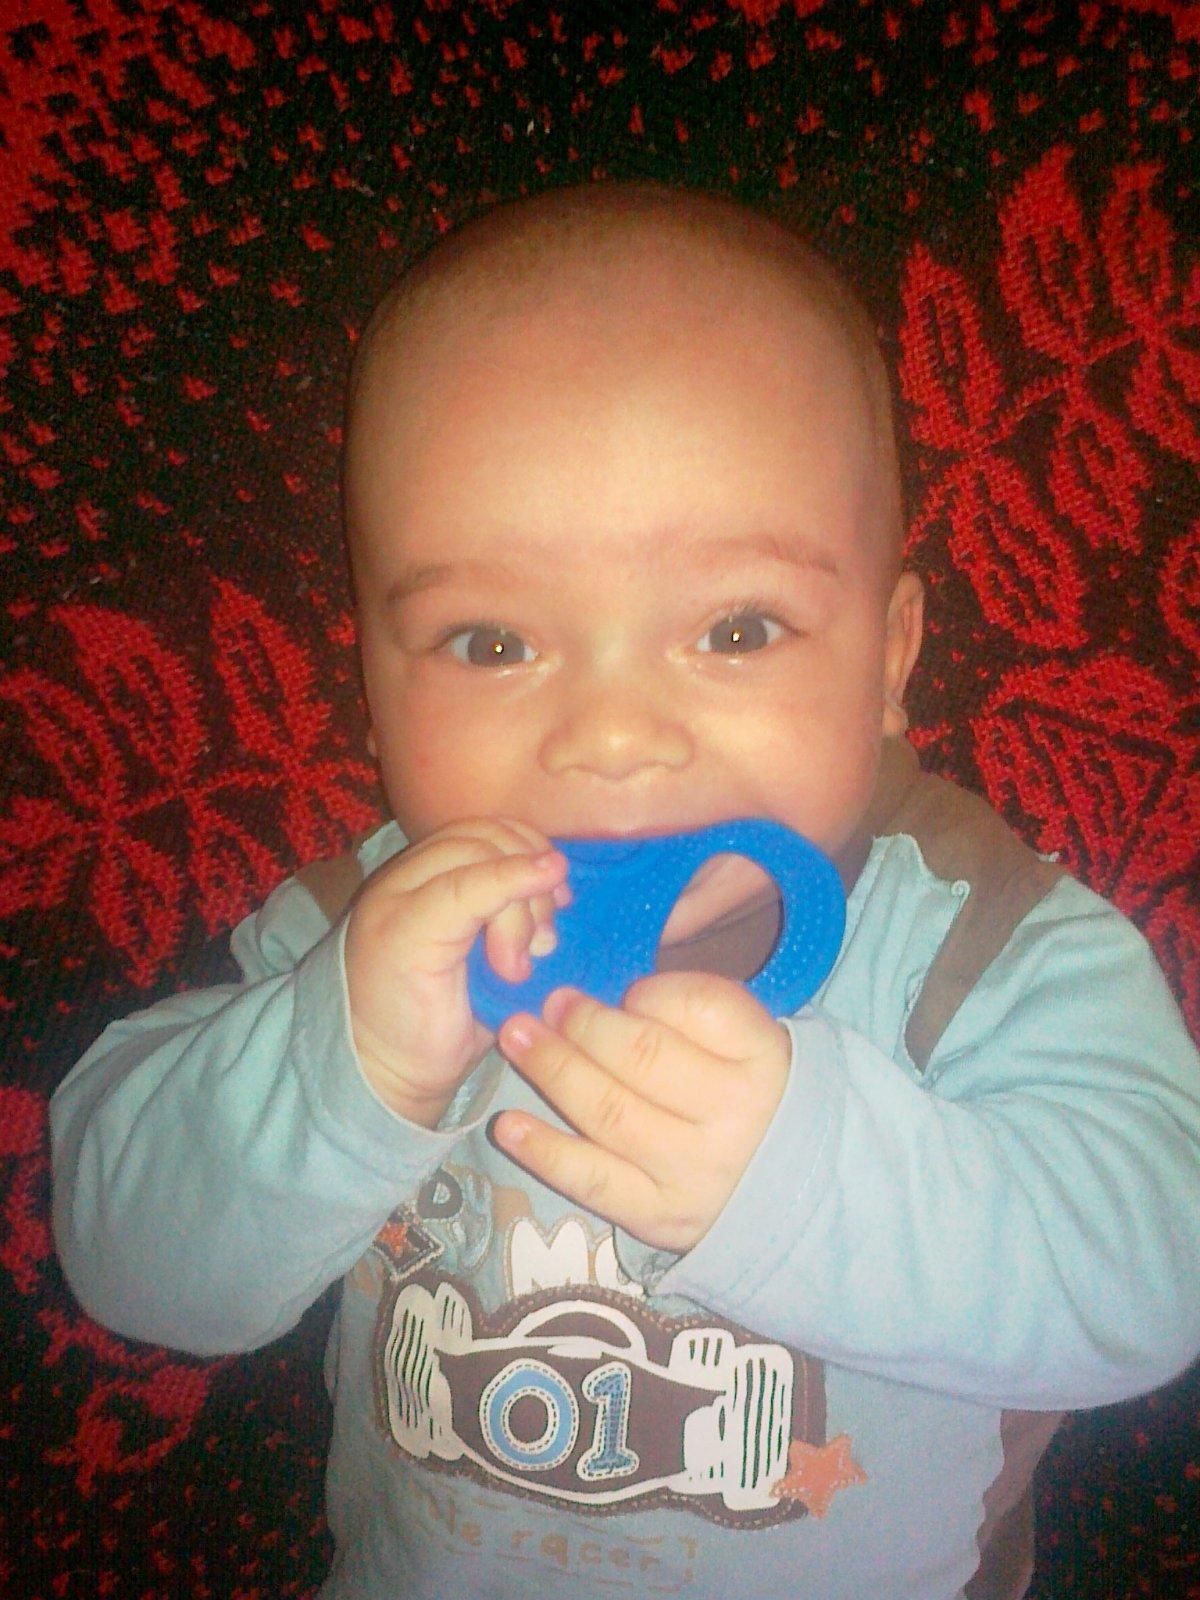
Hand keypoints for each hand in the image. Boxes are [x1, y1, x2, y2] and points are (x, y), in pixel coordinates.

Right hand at [344, 819, 569, 1125]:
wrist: (387, 1078)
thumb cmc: (443, 1023)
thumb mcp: (489, 956)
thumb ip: (512, 914)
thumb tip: (562, 887)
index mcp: (423, 878)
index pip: (483, 831)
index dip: (530, 851)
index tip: (562, 897)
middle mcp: (403, 878)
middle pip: (483, 836)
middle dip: (531, 878)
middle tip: (547, 941)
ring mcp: (395, 899)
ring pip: (477, 855)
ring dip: (521, 905)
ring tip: (524, 964)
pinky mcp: (399, 930)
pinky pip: (465, 889)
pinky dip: (509, 890)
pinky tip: (536, 932)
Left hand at [492, 972, 790, 1251]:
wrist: (790, 1192)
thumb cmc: (749, 1094)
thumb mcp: (747, 1042)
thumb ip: (690, 1012)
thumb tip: (608, 999)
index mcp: (763, 1057)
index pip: (699, 1006)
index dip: (649, 992)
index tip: (623, 991)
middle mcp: (736, 1115)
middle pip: (643, 1057)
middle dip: (584, 1024)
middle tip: (549, 1004)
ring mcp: (696, 1171)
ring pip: (610, 1112)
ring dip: (552, 1070)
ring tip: (517, 1038)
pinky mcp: (660, 1215)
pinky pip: (593, 1179)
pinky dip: (544, 1150)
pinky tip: (508, 1124)